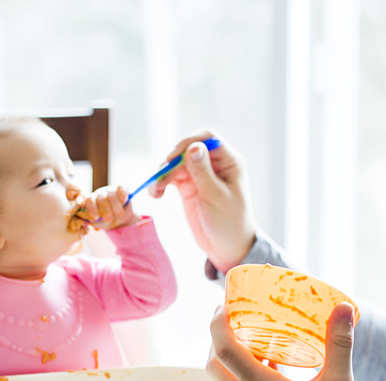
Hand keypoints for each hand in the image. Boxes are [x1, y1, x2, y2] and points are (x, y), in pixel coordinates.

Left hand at [79, 186, 138, 229]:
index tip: (96, 217)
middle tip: (109, 219)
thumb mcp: (98, 223)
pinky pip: (120, 190)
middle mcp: (99, 194)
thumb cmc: (107, 221)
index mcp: (91, 201)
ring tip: (119, 214)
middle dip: (106, 211)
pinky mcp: (120, 188)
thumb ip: (92, 220)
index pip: (88, 201)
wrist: (121, 219)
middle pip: (101, 199)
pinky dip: (122, 198)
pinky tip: (123, 203)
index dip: (92, 209)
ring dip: (116, 207)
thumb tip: (89, 217)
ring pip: (112, 195)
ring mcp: (109, 190)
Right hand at [150, 131, 256, 272]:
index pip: (208, 139)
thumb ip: (203, 172)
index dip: (189, 142)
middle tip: (161, 176)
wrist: (227, 246)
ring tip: (156, 191)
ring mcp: (200, 175)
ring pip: (176, 163)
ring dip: (163, 174)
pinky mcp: (189, 186)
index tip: (174, 156)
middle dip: (172, 160)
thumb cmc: (229, 222)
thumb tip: (193, 146)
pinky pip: (171, 177)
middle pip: (187, 148)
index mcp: (229, 161)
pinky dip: (161, 183)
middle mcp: (215, 164)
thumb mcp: (216, 197)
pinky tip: (156, 194)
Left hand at [206, 302, 355, 380]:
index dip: (217, 324)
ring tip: (246, 336)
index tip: (223, 304)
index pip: (225, 352)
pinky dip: (242, 372)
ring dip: (226, 357)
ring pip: (221, 380)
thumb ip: (339, 344)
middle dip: (216, 337)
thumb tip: (343, 307)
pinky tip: (267, 362)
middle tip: (230, 316)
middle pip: (213, 366)